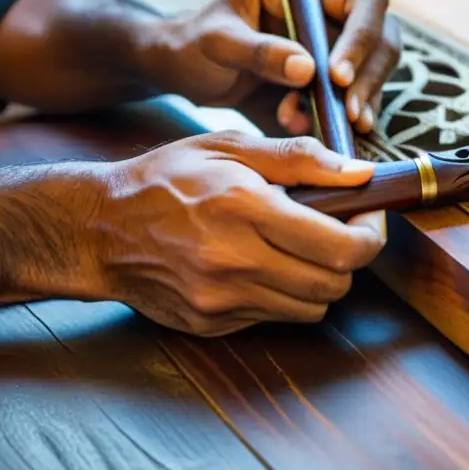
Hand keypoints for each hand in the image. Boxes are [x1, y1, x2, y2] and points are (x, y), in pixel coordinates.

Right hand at [88, 131, 385, 336]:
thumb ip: (300, 159)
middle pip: (335, 285)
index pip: (341, 247)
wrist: (99, 229)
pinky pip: (273, 318)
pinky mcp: (211, 323)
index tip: (368, 219)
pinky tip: (259, 265)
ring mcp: (221, 299)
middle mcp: (235, 261)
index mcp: (243, 208)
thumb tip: (362, 175)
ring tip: (298, 249)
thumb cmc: (165, 179)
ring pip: (311, 309)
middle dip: (350, 260)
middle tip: (338, 233)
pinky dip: (282, 295)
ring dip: (319, 280)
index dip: (370, 236)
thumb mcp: (228, 146)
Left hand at [151, 0, 400, 134]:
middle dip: (369, 78)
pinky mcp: (325, 83)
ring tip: (332, 125)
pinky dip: (342, 119)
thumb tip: (308, 68)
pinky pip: (352, 101)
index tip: (338, 76)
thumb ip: (260, 51)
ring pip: (373, 73)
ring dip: (358, 103)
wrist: (182, 72)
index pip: (360, 0)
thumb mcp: (218, 42)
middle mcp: (325, 14)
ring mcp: (330, 49)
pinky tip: (317, 130)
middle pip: (381, 39)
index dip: (361, 36)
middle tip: (349, 113)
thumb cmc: (193, 44)